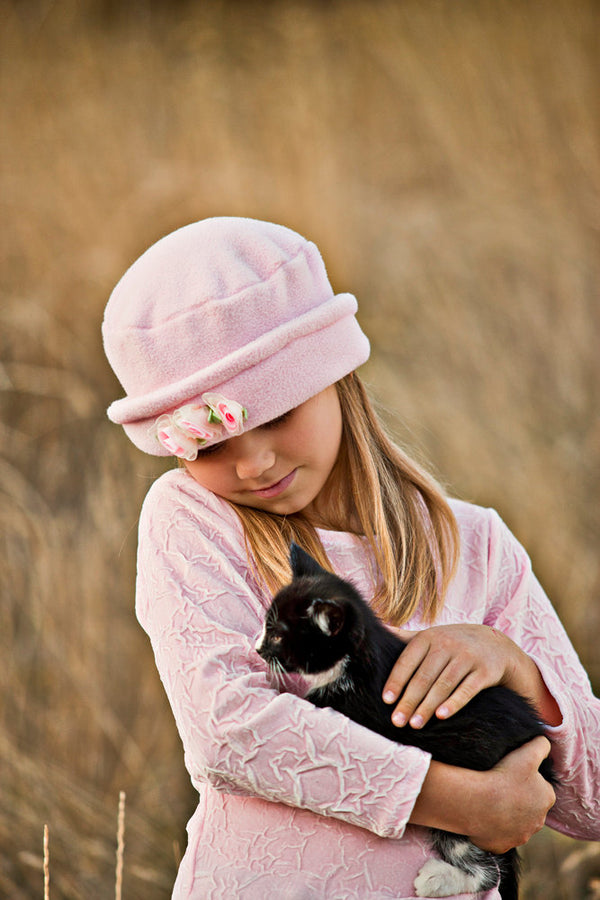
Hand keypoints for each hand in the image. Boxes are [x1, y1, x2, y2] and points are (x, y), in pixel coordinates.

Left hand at [382, 624, 525, 727]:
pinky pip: (468, 689)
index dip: (396, 680)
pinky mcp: (485, 670)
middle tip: (397, 722)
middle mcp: (447, 644)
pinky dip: (454, 702)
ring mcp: (467, 656)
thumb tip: (378, 629)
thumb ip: (406, 637)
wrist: (495, 644)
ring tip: (415, 724)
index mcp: (429, 637)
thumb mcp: (431, 637)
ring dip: (427, 706)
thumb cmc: (453, 645)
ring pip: (443, 684)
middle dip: (409, 700)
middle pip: (424, 676)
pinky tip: (442, 716)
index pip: (408, 660)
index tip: (386, 700)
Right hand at [467, 736, 555, 852]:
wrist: (478, 803)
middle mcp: (538, 822)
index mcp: (547, 799)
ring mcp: (520, 836)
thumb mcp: (527, 752)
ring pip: (515, 823)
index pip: (541, 788)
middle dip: (519, 799)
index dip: (527, 779)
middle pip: (530, 807)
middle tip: (501, 786)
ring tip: (490, 800)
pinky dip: (493, 828)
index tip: (512, 774)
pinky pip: (498, 835)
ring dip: (507, 814)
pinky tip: (483, 815)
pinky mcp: (502, 845)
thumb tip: (544, 744)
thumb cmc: (504, 776)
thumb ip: (541, 745)